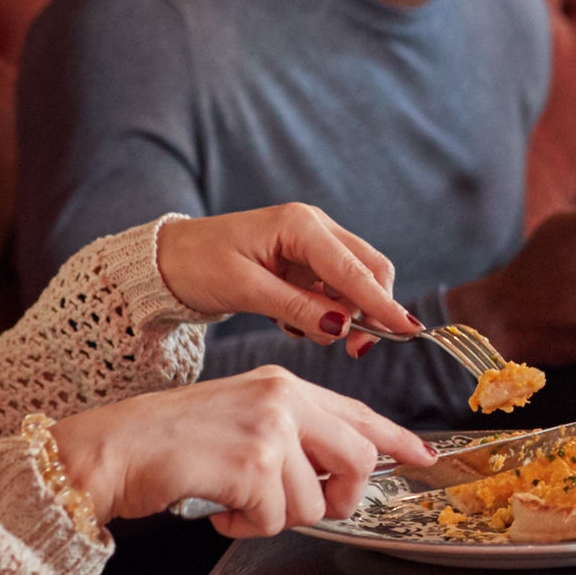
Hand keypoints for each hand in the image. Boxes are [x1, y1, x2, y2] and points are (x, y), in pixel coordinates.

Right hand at [53, 367, 429, 531]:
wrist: (115, 449)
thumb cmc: (169, 444)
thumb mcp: (241, 422)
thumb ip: (290, 439)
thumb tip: (333, 477)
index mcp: (284, 386)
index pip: (359, 413)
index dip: (396, 440)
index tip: (425, 456)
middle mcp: (285, 400)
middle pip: (358, 460)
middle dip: (339, 498)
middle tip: (306, 507)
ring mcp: (272, 430)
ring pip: (315, 501)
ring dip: (274, 518)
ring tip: (235, 503)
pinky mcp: (254, 465)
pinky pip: (276, 519)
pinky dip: (245, 527)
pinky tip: (218, 510)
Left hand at [155, 203, 419, 350]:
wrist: (167, 261)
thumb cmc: (198, 265)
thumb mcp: (245, 290)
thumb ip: (297, 308)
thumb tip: (342, 328)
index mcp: (300, 225)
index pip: (354, 268)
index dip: (382, 302)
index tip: (407, 331)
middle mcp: (314, 228)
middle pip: (368, 270)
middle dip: (368, 311)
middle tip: (353, 349)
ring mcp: (312, 245)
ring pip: (353, 284)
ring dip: (339, 315)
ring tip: (295, 329)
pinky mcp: (305, 263)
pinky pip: (332, 292)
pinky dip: (322, 313)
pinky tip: (290, 321)